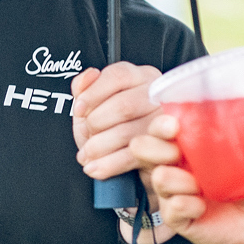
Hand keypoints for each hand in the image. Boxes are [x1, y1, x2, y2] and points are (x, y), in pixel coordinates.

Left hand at [71, 63, 163, 182]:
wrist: (125, 164)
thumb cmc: (109, 127)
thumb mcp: (92, 105)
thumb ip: (85, 87)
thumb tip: (88, 76)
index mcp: (140, 78)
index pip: (118, 76)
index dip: (93, 94)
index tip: (80, 110)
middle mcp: (156, 97)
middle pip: (124, 105)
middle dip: (96, 123)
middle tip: (87, 135)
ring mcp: (164, 124)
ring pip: (127, 132)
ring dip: (99, 147)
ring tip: (87, 154)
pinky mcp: (163, 151)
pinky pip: (133, 156)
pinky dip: (109, 164)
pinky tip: (96, 167)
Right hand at [128, 103, 243, 243]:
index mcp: (185, 144)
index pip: (158, 127)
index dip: (158, 124)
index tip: (173, 125)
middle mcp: (172, 164)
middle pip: (142, 148)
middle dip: (156, 147)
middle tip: (178, 152)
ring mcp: (171, 192)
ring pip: (157, 178)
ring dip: (177, 180)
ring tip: (200, 185)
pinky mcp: (176, 218)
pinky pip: (171, 209)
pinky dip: (186, 206)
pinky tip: (202, 206)